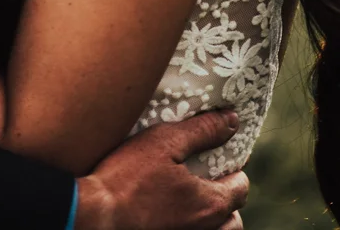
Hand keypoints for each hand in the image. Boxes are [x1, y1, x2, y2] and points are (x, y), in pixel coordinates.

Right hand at [75, 111, 247, 229]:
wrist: (98, 214)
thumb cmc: (129, 177)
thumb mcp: (164, 142)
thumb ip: (202, 131)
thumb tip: (232, 121)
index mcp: (211, 203)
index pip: (241, 188)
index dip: (236, 169)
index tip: (223, 155)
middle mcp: (206, 228)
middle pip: (234, 218)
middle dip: (228, 198)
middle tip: (210, 178)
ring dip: (215, 217)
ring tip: (194, 197)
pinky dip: (195, 224)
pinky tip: (175, 209)